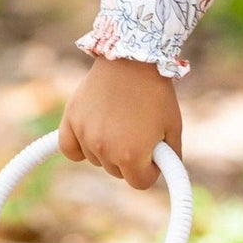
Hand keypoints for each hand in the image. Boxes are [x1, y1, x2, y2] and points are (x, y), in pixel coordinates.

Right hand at [59, 56, 182, 189]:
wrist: (133, 60)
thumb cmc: (156, 93)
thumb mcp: (173, 128)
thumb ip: (169, 158)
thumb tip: (162, 173)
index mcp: (132, 155)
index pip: (140, 183)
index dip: (150, 170)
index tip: (154, 154)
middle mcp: (105, 149)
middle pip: (117, 172)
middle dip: (130, 159)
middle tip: (139, 133)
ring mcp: (85, 134)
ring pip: (96, 160)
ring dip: (107, 150)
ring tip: (120, 122)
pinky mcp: (70, 120)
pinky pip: (69, 149)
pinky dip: (79, 147)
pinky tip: (92, 135)